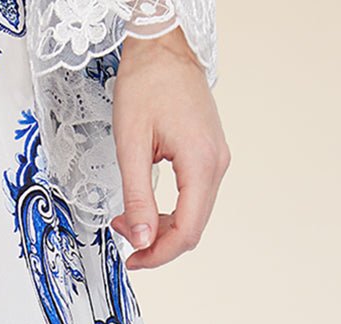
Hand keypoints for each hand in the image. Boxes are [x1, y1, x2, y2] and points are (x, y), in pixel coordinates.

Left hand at [110, 28, 230, 269]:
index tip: (133, 259)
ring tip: (128, 218)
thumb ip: (137, 197)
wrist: (163, 47)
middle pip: (193, 228)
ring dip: (161, 227)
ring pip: (193, 215)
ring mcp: (216, 159)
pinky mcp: (209, 155)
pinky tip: (145, 206)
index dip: (158, 254)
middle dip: (157, 242)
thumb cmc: (147, 83)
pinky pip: (193, 197)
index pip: (187, 230)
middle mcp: (216, 163)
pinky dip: (170, 211)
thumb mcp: (131, 144)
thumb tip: (140, 239)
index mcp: (201, 162)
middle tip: (123, 237)